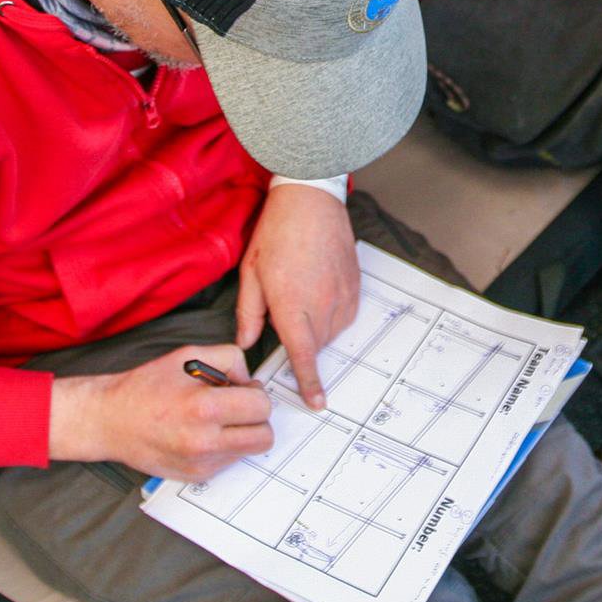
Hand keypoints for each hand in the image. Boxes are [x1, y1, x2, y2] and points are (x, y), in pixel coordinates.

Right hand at [49, 344, 272, 480]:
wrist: (111, 420)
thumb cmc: (147, 386)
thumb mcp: (189, 356)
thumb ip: (231, 360)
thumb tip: (251, 382)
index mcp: (203, 408)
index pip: (261, 406)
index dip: (255, 393)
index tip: (241, 389)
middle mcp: (204, 441)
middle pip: (264, 436)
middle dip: (256, 417)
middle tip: (237, 406)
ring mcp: (201, 464)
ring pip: (251, 451)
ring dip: (244, 433)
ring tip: (219, 418)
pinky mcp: (197, 476)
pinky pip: (231, 461)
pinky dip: (226, 446)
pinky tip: (204, 432)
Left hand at [236, 183, 358, 409]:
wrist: (311, 199)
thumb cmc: (277, 232)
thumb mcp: (251, 273)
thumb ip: (248, 313)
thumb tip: (246, 343)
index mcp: (292, 305)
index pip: (302, 355)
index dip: (309, 382)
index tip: (317, 402)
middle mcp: (322, 305)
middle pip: (314, 344)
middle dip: (299, 338)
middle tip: (282, 305)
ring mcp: (343, 295)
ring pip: (330, 331)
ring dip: (315, 325)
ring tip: (300, 289)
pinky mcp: (356, 286)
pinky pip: (344, 315)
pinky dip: (330, 312)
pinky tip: (316, 287)